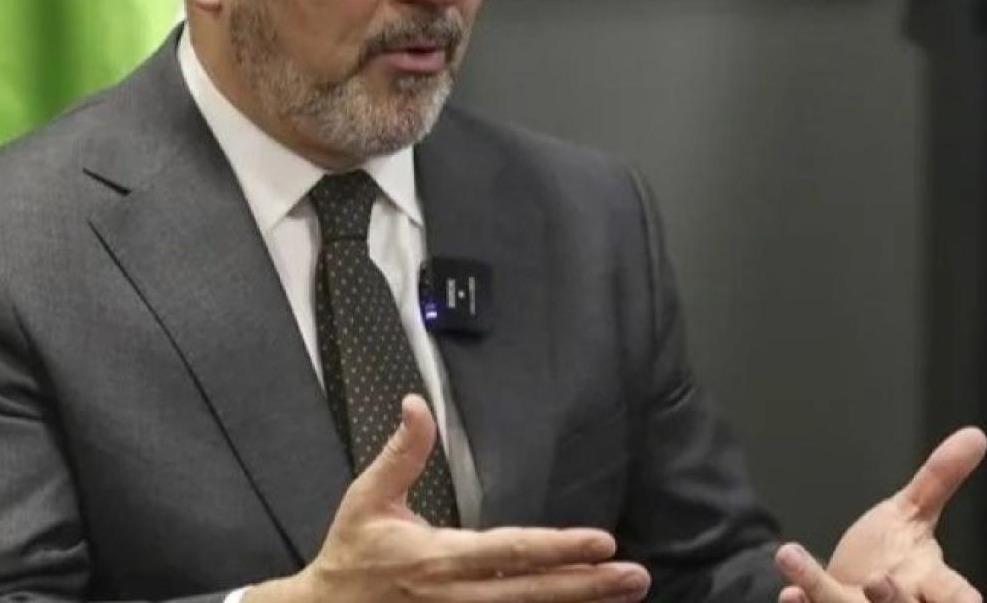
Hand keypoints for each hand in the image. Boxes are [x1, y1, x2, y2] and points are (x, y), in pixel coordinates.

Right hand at [245, 394, 650, 602]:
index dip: (559, 548)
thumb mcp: (368, 497)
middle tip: (635, 575)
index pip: (512, 552)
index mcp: (440, 558)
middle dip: (589, 585)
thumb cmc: (352, 556)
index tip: (602, 542)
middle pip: (535, 592)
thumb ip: (401, 452)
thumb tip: (417, 403)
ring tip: (626, 593)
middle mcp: (459, 596)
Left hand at [774, 427, 986, 602]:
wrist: (852, 583)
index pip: (956, 596)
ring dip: (821, 588)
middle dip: (891, 599)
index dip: (961, 601)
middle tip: (877, 582)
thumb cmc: (893, 556)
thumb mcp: (913, 514)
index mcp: (930, 583)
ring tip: (791, 556)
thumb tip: (976, 433)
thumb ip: (940, 479)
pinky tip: (788, 592)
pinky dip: (799, 601)